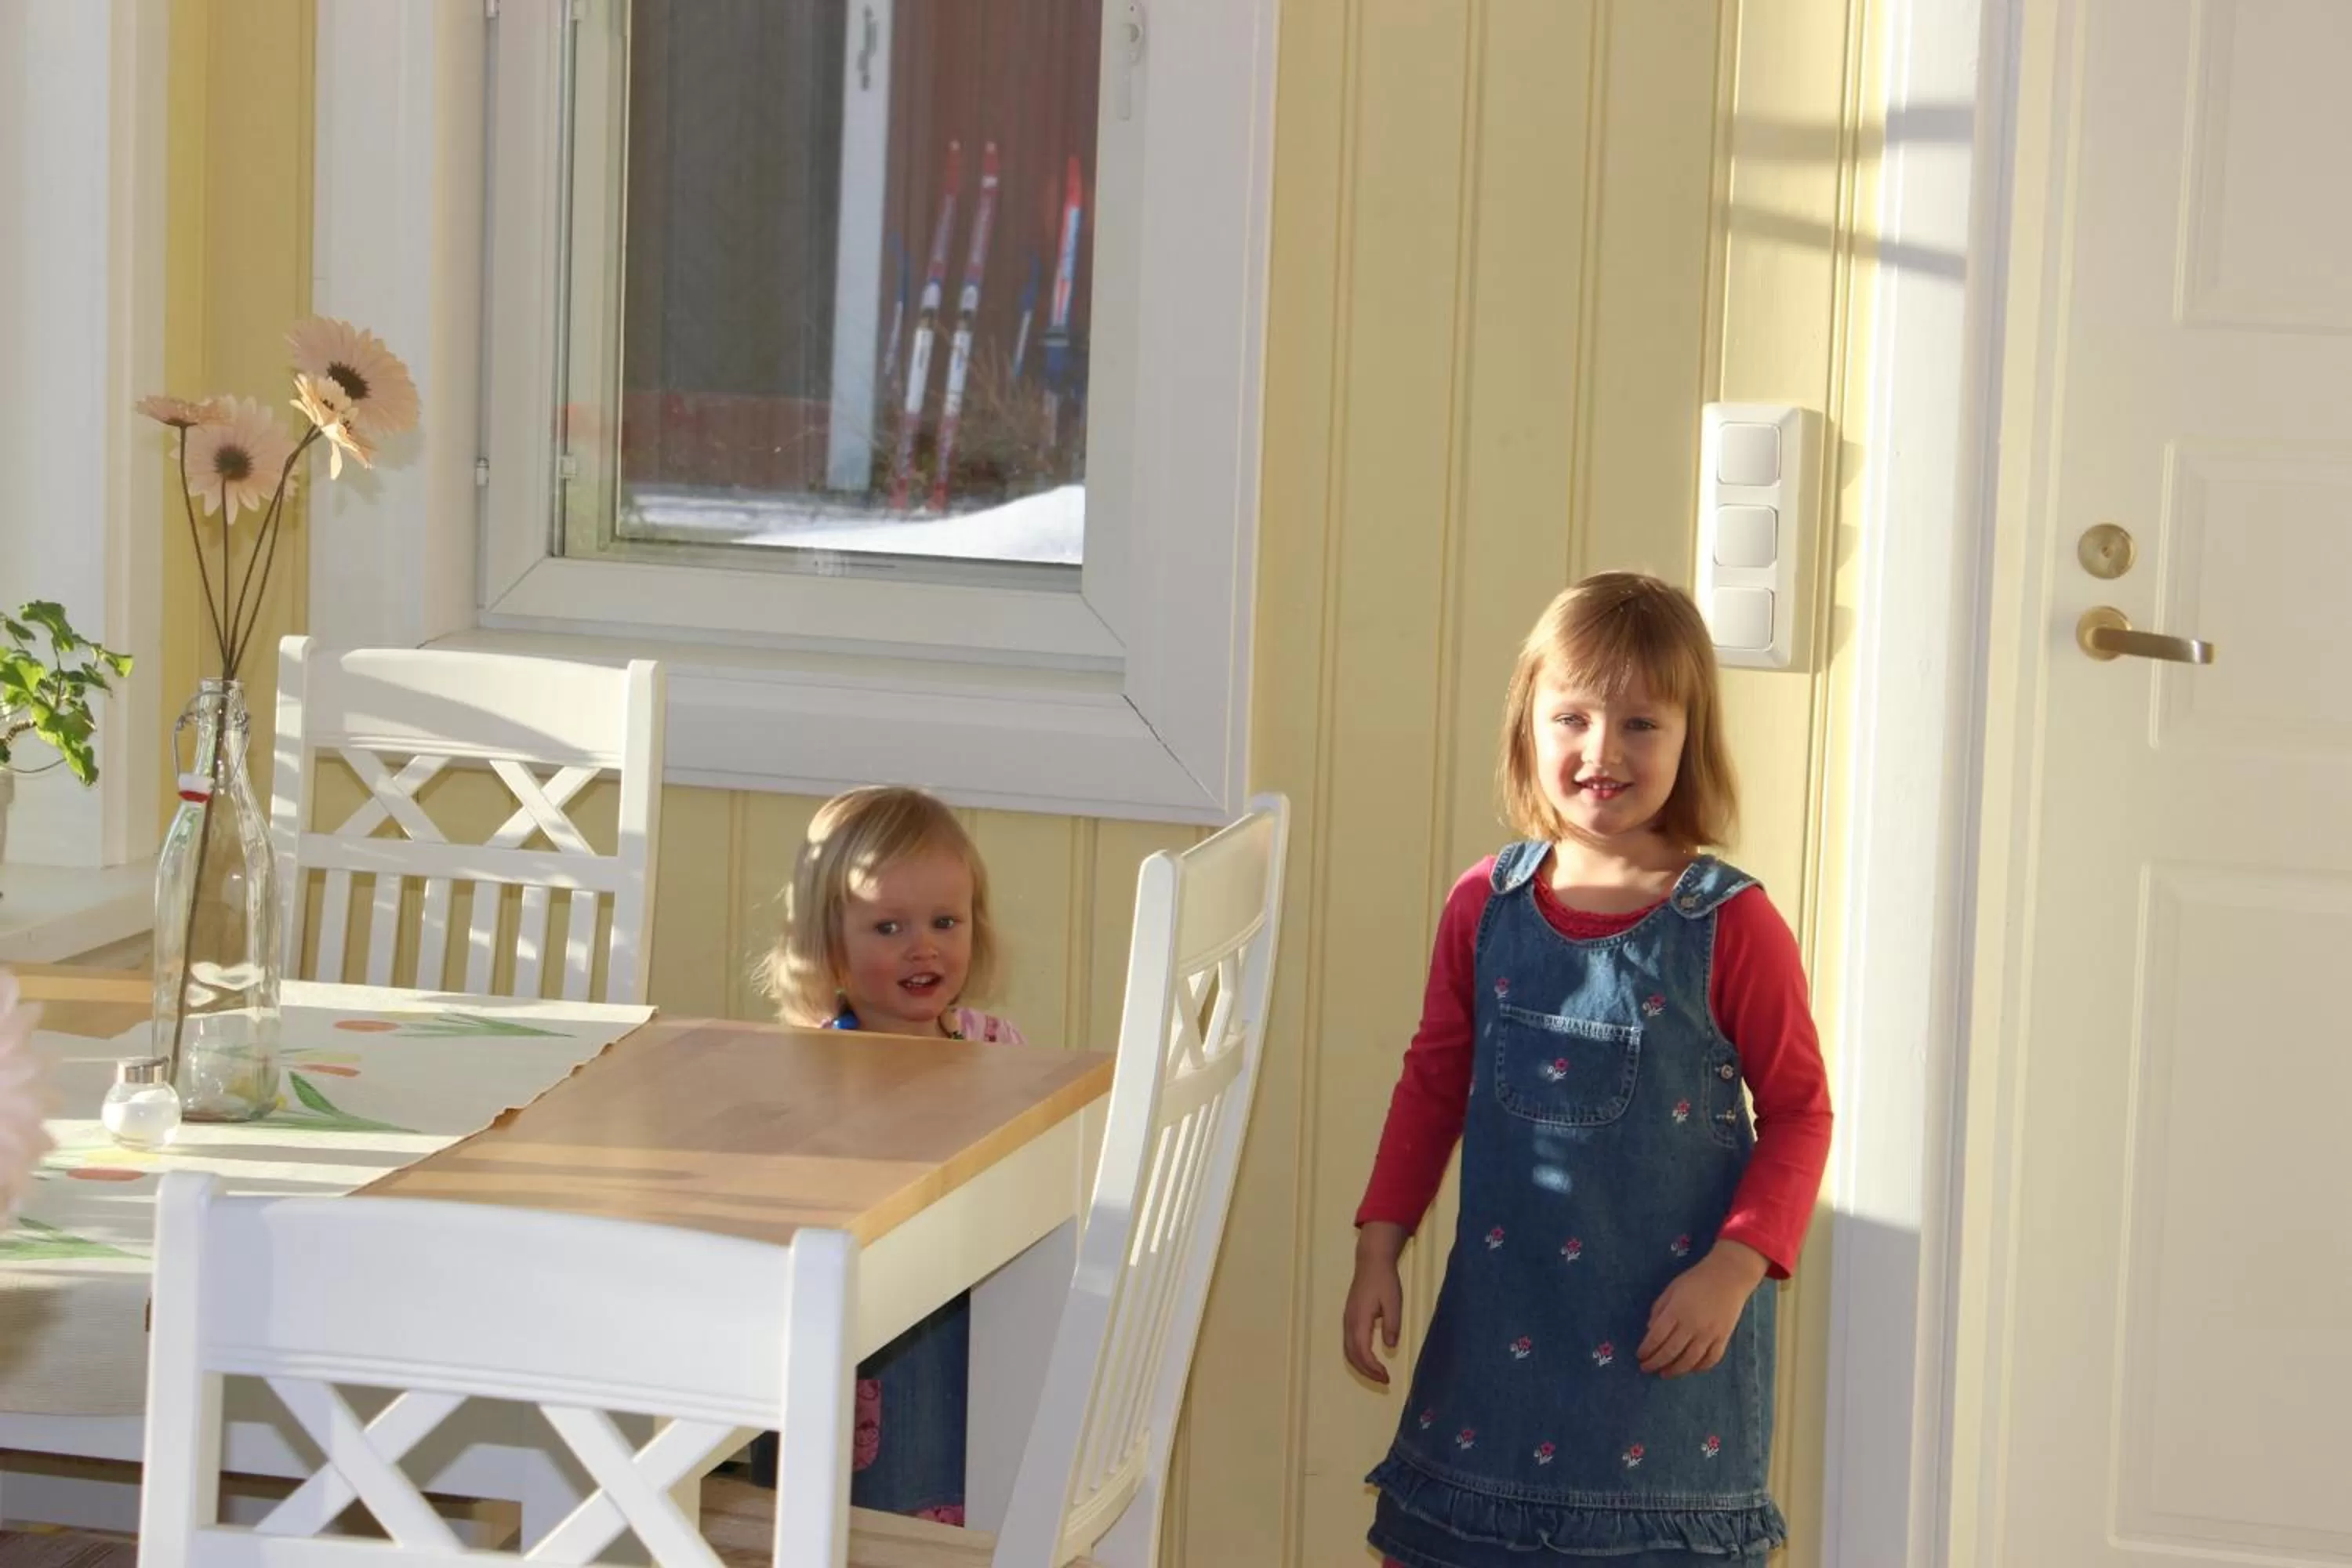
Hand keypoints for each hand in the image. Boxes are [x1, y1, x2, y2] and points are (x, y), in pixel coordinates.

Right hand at [1343, 1222, 1409, 1384]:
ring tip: (1378, 1373)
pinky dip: (1358, 1356)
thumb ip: (1392, 1325)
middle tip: (1384, 1380)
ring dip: (1361, 1365)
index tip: (1386, 1377)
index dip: (1372, 1368)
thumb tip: (1390, 1346)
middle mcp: (1349, 1322)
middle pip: (1352, 1355)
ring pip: (1348, 1350)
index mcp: (1359, 1319)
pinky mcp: (1349, 1318)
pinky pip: (1349, 1343)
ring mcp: (1347, 1320)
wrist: (1371, 1262)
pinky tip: (1370, 1359)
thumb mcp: (1394, 1303)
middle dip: (1367, 1371)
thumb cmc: (1385, 1281)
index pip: (1362, 1351)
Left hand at [1638, 1239, 1768, 1377]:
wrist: (1729, 1276)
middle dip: (1655, 1363)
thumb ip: (1659, 1309)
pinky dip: (1699, 1368)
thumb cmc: (1695, 1280)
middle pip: (1670, 1352)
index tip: (1639, 1356)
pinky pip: (1710, 1359)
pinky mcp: (1723, 1338)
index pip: (1656, 1337)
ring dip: (1674, 1370)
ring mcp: (1709, 1334)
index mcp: (1676, 1311)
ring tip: (1664, 1373)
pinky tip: (1690, 1369)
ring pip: (1689, 1360)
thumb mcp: (1671, 1289)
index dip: (1646, 1349)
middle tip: (1646, 1368)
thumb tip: (1650, 1330)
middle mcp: (1692, 1326)